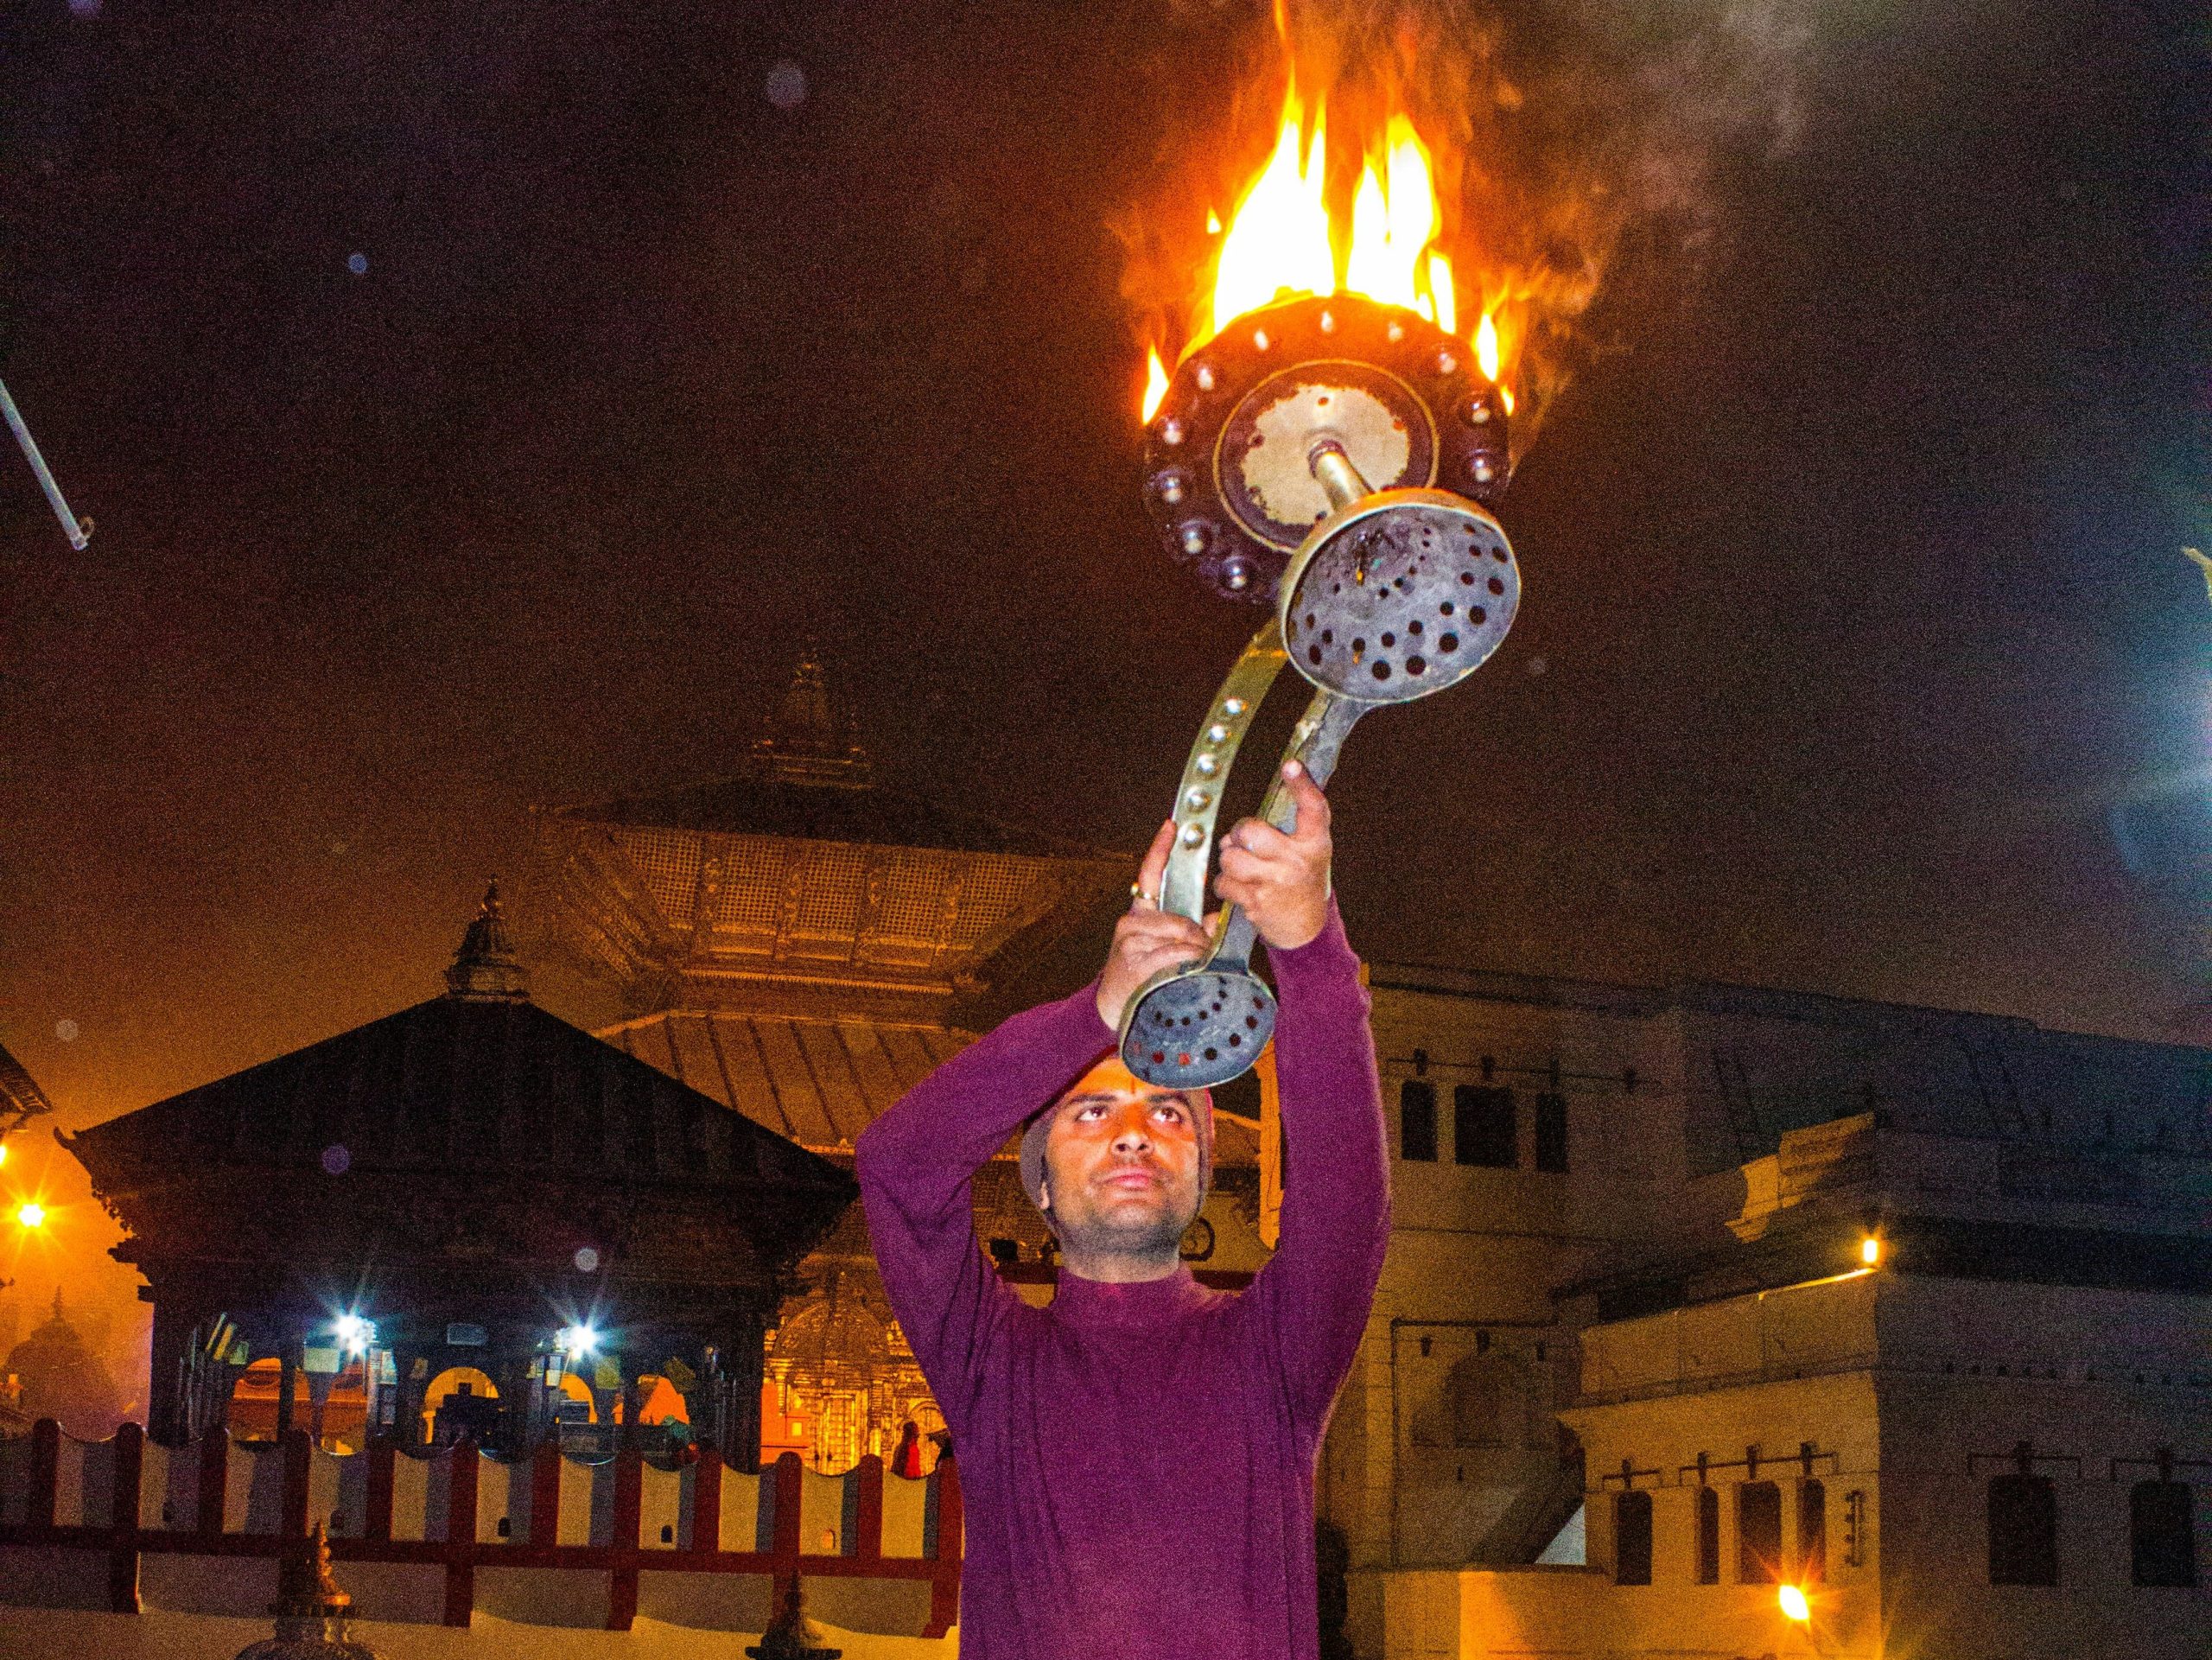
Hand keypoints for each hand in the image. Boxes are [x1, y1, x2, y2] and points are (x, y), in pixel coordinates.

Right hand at [1097, 818, 1213, 1029]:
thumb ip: (1191, 929)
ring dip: (1195, 952)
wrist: (1114, 1007)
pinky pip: (1174, 953)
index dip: (1160, 849)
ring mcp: (1130, 941)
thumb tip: (1212, 919)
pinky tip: (1185, 972)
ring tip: (1192, 967)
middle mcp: (1131, 922)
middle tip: (1204, 952)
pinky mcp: (1133, 959)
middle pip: (1179, 918)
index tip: (1172, 826)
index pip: (1149, 874)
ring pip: (1180, 935)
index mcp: (1140, 914)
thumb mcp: (1165, 947)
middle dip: (1199, 936)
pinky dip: (1187, 962)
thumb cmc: (1143, 975)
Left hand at [1215, 760, 1331, 949]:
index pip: (1313, 809)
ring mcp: (1275, 883)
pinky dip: (1226, 884)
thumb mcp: (1312, 851)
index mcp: (1315, 845)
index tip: (1291, 765)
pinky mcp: (1256, 902)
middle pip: (1250, 831)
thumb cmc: (1304, 882)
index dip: (1302, 785)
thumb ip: (1298, 825)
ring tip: (1243, 868)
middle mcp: (1296, 861)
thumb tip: (1276, 791)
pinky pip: (1224, 882)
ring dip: (1229, 861)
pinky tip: (1240, 887)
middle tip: (1245, 842)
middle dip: (1239, 835)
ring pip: (1230, 857)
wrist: (1307, 930)